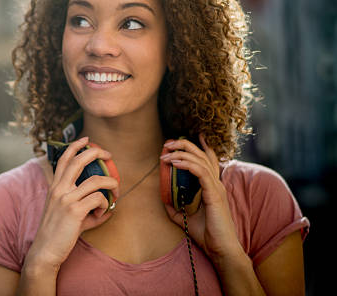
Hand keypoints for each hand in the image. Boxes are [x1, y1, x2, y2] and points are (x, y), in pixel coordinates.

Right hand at [26, 136, 118, 271]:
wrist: (45, 251)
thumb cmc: (57, 234)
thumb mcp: (69, 215)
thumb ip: (87, 209)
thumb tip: (110, 210)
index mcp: (55, 187)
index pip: (64, 159)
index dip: (76, 146)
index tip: (87, 140)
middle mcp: (59, 189)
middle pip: (79, 160)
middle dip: (96, 152)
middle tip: (109, 154)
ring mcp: (66, 198)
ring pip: (96, 180)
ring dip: (111, 183)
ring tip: (116, 192)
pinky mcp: (75, 210)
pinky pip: (99, 199)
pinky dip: (105, 204)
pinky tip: (102, 213)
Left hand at [160, 134, 243, 263]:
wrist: (221, 250)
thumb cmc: (208, 236)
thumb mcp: (186, 219)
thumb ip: (176, 208)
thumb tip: (165, 201)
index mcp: (212, 187)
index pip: (209, 160)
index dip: (202, 146)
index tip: (190, 136)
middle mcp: (216, 183)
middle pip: (203, 155)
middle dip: (185, 145)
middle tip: (168, 143)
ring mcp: (217, 187)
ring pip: (200, 160)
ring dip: (181, 154)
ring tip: (166, 154)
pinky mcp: (214, 194)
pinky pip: (200, 172)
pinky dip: (187, 164)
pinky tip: (174, 163)